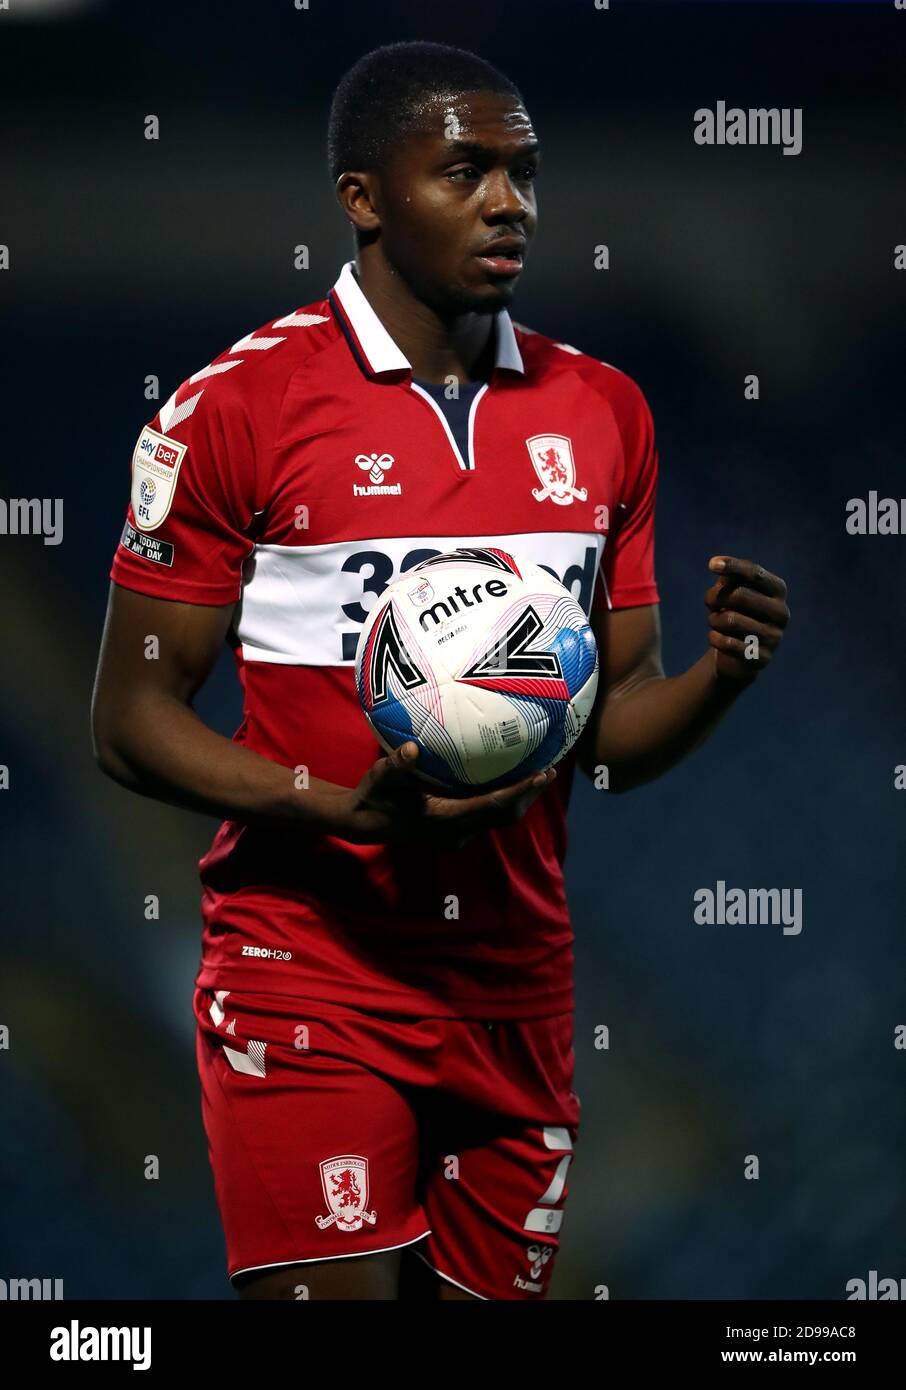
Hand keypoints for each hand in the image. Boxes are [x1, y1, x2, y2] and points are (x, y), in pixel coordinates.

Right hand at [336, 741, 555, 847]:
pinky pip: (489, 813)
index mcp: (446, 819)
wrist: (362, 823)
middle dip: (529, 794)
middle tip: (550, 769)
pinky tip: (509, 776)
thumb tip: (412, 749)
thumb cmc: (373, 796)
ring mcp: (458, 833)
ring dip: (520, 797)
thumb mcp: (380, 778)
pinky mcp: (455, 829)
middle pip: (505, 814)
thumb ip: (396, 765)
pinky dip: (504, 798)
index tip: (541, 774)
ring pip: (499, 816)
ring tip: (539, 772)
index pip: (493, 805)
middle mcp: (457, 831)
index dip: (520, 790)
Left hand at [705, 556, 789, 681]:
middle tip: (709, 604)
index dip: (733, 566)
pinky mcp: (762, 658)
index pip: (755, 573)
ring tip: (714, 622)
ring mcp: (775, 637)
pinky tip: (715, 637)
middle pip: (739, 595)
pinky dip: (714, 638)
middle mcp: (781, 612)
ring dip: (713, 619)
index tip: (711, 564)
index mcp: (777, 590)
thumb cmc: (734, 612)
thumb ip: (729, 577)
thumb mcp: (731, 591)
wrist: (736, 654)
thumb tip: (721, 568)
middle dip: (715, 597)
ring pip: (730, 620)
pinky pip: (728, 643)